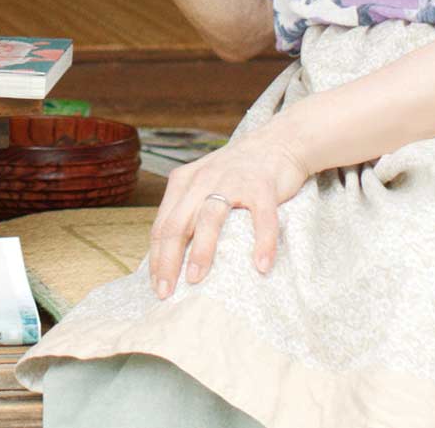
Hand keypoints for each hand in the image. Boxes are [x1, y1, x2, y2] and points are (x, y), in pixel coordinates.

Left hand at [149, 128, 309, 298]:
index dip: (156, 257)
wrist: (277, 142)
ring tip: (195, 279)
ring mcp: (232, 181)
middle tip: (166, 291)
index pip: (162, 225)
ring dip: (201, 250)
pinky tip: (260, 266)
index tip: (156, 286)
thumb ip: (187, 210)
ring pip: (210, 217)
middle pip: (177, 223)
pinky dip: (261, 242)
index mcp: (183, 182)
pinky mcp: (262, 186)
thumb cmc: (236, 172)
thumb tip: (172, 255)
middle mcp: (203, 180)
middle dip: (168, 260)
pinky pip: (260, 218)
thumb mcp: (202, 184)